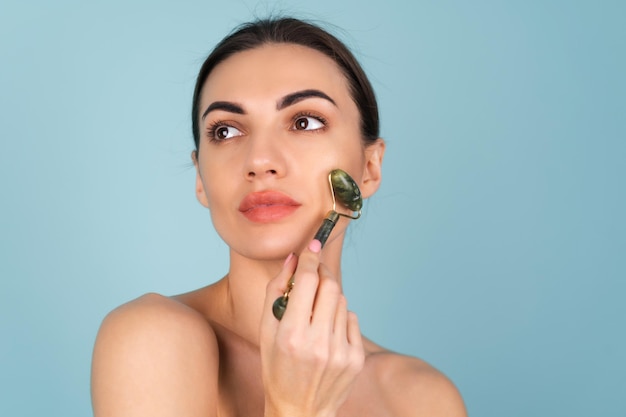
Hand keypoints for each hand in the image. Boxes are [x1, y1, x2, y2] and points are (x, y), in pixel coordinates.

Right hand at [260, 240, 364, 416]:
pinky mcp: (356, 358)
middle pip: (330, 286)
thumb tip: (293, 259)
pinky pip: (351, 319)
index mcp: (291, 334)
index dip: (310, 258)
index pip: (307, 281)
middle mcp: (318, 343)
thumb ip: (276, 291)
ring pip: (342, 301)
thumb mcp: (266, 331)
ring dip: (329, 296)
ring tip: (315, 312)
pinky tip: (327, 330)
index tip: (313, 246)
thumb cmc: (276, 367)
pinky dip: (339, 317)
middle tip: (315, 272)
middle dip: (322, 273)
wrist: (299, 409)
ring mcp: (340, 352)